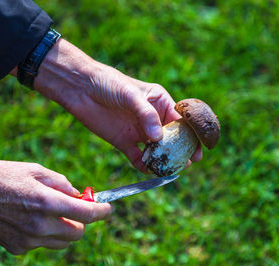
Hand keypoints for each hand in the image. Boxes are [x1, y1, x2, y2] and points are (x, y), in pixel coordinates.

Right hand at [0, 160, 111, 253]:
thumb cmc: (2, 175)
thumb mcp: (36, 170)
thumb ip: (62, 183)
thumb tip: (78, 195)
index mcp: (47, 202)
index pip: (87, 214)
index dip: (102, 212)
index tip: (107, 208)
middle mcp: (40, 225)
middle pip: (77, 234)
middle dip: (81, 222)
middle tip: (74, 208)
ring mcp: (28, 239)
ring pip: (61, 242)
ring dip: (64, 229)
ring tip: (49, 212)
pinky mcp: (17, 248)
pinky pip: (41, 244)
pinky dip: (44, 234)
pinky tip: (31, 219)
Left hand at [33, 39, 201, 171]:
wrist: (80, 88)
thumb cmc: (108, 83)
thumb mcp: (130, 94)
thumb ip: (146, 115)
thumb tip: (157, 138)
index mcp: (158, 102)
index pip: (180, 121)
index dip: (190, 136)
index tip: (197, 150)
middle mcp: (151, 118)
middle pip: (170, 138)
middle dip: (178, 151)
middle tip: (185, 163)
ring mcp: (137, 131)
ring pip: (155, 150)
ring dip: (161, 160)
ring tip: (168, 170)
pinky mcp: (123, 141)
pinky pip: (137, 156)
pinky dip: (143, 164)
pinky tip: (147, 170)